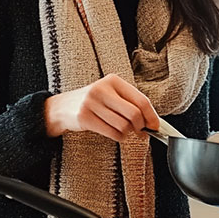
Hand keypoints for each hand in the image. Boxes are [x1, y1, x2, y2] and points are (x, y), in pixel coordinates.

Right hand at [44, 74, 159, 141]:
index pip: (141, 100)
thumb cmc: (93, 102)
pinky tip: (116, 134)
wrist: (63, 107)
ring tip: (124, 131)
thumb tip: (152, 122)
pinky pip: (112, 133)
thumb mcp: (110, 94)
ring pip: (123, 125)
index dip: (152, 115)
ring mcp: (92, 103)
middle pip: (134, 114)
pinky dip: (119, 137)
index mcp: (113, 81)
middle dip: (141, 126)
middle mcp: (102, 89)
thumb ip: (130, 104)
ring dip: (128, 133)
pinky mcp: (85, 117)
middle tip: (140, 131)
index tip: (156, 126)